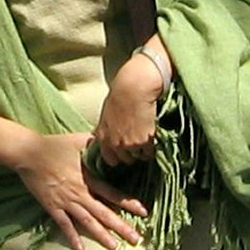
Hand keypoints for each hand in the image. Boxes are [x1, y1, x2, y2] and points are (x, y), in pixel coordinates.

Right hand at [10, 131, 144, 249]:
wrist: (28, 153)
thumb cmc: (53, 145)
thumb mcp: (77, 140)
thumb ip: (95, 141)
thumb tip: (110, 137)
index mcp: (88, 177)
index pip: (112, 193)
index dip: (128, 203)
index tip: (143, 212)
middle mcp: (79, 192)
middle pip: (104, 212)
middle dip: (121, 227)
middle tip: (136, 239)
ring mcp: (65, 201)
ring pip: (87, 221)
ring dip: (101, 235)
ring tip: (114, 247)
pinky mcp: (52, 206)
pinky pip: (63, 224)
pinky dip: (71, 236)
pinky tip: (80, 249)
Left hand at [93, 45, 168, 165]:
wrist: (134, 89)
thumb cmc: (119, 97)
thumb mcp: (105, 115)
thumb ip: (104, 129)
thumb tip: (97, 135)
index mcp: (103, 137)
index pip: (109, 159)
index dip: (118, 156)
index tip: (124, 151)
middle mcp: (115, 144)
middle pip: (126, 160)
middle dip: (131, 153)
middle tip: (137, 142)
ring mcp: (130, 144)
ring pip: (139, 157)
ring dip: (143, 150)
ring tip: (145, 136)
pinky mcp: (144, 142)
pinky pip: (149, 152)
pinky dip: (152, 146)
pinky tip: (151, 134)